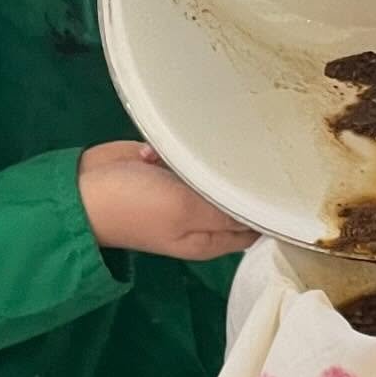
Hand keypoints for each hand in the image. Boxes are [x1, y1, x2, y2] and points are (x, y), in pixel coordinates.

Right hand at [78, 141, 257, 260]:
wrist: (82, 190)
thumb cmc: (134, 207)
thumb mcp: (186, 211)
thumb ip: (227, 210)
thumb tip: (266, 210)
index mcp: (210, 237)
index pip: (256, 225)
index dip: (273, 206)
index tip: (293, 179)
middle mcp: (202, 215)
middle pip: (236, 193)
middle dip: (244, 172)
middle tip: (263, 144)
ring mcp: (184, 189)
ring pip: (215, 169)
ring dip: (212, 155)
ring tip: (214, 139)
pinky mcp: (167, 165)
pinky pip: (189, 152)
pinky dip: (184, 146)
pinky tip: (173, 142)